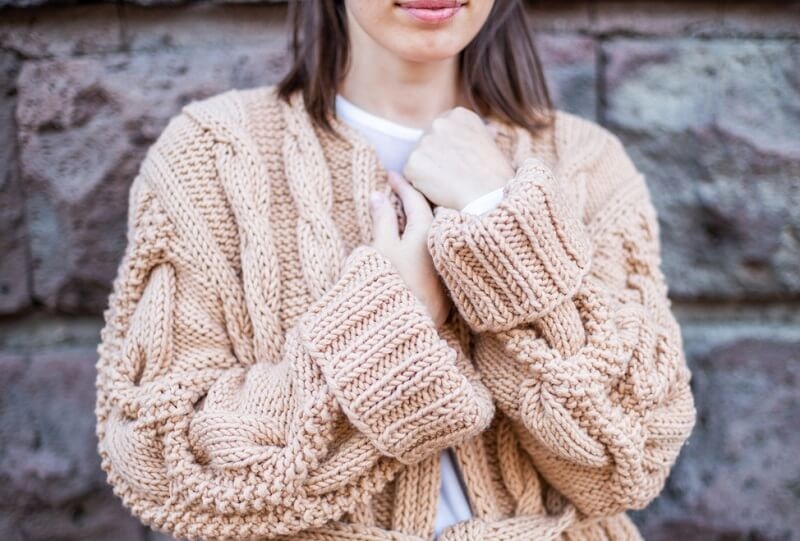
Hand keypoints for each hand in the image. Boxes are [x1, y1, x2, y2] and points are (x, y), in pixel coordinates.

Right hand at [369, 171, 451, 328]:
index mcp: (426, 233)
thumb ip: (382, 220)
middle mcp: (440, 248)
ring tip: (404, 216)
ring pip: (435, 236)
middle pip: (431, 216)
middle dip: (416, 202)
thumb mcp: (380, 248)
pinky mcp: (443, 290)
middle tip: (400, 192)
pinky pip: (435, 255)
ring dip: (421, 224)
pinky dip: (424, 244)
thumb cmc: (388, 285)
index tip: (391, 175)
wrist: (401, 329)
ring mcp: (444, 269)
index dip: (402, 186)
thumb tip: (379, 196)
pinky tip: (413, 246)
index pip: (416, 201)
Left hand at [403, 106, 515, 209]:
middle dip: (435, 158)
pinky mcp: (414, 162)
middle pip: (427, 142)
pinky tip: (440, 188)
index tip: (460, 161)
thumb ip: (469, 134)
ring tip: (449, 182)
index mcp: (458, 114)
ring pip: (418, 158)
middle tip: (453, 174)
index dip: (448, 149)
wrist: (489, 195)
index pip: (442, 130)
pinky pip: (411, 174)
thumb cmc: (493, 174)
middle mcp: (439, 122)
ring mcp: (424, 141)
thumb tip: (478, 133)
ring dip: (428, 171)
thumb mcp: (487, 142)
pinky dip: (421, 184)